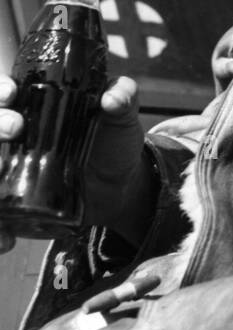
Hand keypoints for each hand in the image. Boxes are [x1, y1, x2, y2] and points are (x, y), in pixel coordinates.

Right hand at [0, 75, 153, 247]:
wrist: (117, 186)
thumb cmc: (111, 141)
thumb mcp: (120, 116)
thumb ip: (122, 97)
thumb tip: (113, 97)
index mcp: (32, 105)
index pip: (4, 91)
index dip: (1, 88)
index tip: (12, 94)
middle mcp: (11, 136)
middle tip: (15, 129)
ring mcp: (6, 169)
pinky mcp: (9, 203)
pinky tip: (6, 240)